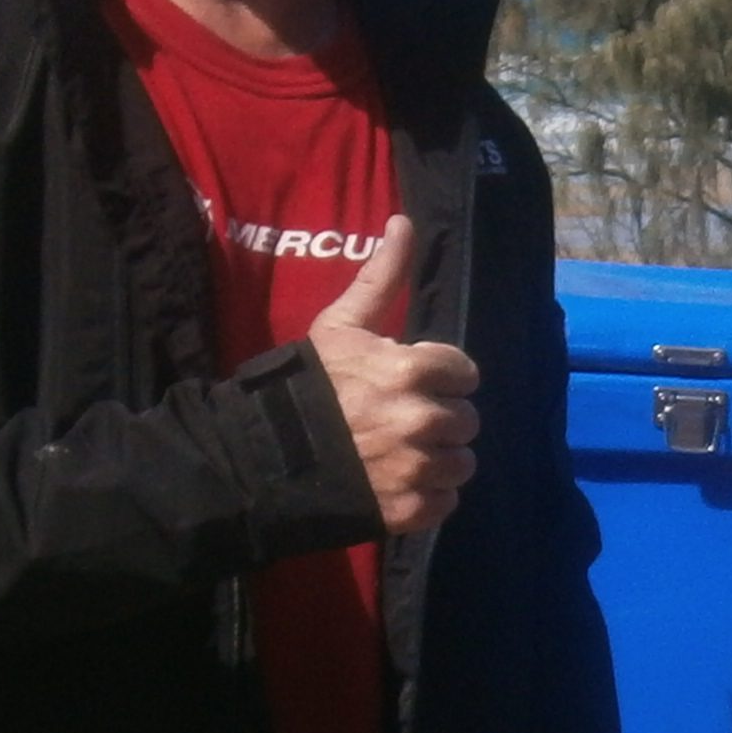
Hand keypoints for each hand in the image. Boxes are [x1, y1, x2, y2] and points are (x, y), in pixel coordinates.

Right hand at [310, 215, 481, 535]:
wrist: (265, 456)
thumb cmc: (308, 385)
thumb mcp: (341, 324)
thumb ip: (381, 277)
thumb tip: (404, 221)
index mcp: (411, 371)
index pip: (465, 373)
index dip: (442, 377)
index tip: (415, 382)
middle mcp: (421, 420)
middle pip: (466, 420)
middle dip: (441, 418)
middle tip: (404, 419)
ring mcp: (415, 469)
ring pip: (462, 464)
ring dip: (440, 459)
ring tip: (403, 453)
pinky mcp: (409, 510)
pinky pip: (446, 503)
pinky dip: (428, 496)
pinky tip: (398, 481)